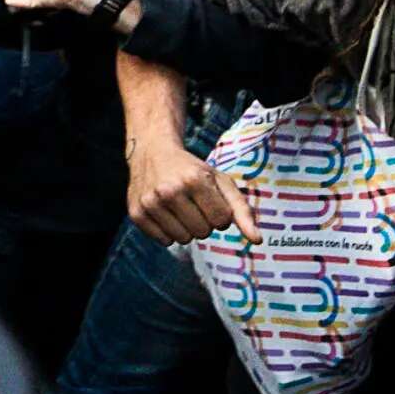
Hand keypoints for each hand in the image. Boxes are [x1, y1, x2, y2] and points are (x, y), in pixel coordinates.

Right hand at [124, 131, 259, 247]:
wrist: (152, 152)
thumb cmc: (192, 170)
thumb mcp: (220, 181)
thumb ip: (242, 210)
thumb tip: (257, 240)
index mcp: (194, 179)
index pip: (221, 221)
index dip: (219, 212)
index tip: (209, 198)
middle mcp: (170, 190)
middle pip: (203, 233)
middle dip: (203, 221)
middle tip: (193, 202)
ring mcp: (150, 202)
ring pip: (184, 240)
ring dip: (186, 228)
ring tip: (179, 207)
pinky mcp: (136, 213)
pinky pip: (165, 241)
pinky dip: (168, 231)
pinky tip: (165, 212)